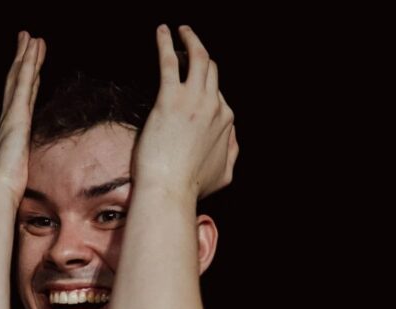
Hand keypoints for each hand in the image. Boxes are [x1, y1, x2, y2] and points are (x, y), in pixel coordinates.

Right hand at [0, 31, 45, 199]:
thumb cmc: (4, 190)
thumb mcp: (18, 176)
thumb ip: (20, 171)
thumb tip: (21, 181)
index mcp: (11, 132)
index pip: (21, 101)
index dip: (26, 82)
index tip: (29, 66)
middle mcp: (9, 119)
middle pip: (17, 83)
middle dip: (23, 61)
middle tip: (28, 40)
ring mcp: (11, 116)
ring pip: (19, 78)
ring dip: (26, 56)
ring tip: (32, 37)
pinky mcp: (16, 116)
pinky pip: (22, 83)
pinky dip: (28, 64)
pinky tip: (32, 50)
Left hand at [131, 25, 238, 199]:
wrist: (170, 190)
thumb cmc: (192, 186)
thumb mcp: (224, 174)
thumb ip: (231, 152)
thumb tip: (232, 138)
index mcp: (226, 122)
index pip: (218, 94)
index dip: (206, 86)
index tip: (192, 82)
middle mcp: (214, 106)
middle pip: (212, 70)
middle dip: (202, 55)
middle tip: (189, 44)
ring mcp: (193, 100)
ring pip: (198, 58)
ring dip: (190, 40)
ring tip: (181, 31)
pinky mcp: (169, 99)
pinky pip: (169, 61)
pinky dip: (165, 43)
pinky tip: (162, 32)